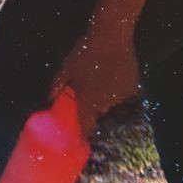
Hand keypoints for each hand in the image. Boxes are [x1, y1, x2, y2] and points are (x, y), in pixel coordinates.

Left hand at [48, 21, 140, 138]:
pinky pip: (125, 100)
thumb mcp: (67, 67)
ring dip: (107, 106)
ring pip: (113, 109)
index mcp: (88, 102)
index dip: (82, 139)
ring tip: (103, 94)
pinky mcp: (133, 89)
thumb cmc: (85, 52)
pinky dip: (119, 97)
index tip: (80, 146)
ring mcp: (121, 98)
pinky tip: (114, 87)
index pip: (85, 129)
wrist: (111, 36)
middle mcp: (106, 105)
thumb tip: (49, 98)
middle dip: (95, 116)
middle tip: (91, 107)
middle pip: (100, 119)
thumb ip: (57, 85)